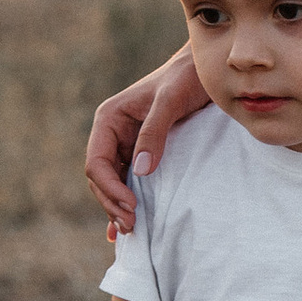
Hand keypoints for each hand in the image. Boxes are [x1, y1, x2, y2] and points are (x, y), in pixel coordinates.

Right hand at [84, 47, 204, 232]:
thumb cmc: (186, 79)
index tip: (131, 206)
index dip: (110, 188)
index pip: (97, 162)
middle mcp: (112, 133)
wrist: (205, 70)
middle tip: (132, 225)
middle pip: (101, 177)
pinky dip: (124, 202)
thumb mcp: (170, 101)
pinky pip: (127, 182)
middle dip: (112, 202)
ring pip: (113, 183)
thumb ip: (154, 132)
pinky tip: (122, 226)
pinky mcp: (141, 153)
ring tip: (132, 229)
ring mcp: (125, 144)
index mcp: (110, 118)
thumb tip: (140, 172)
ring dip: (118, 206)